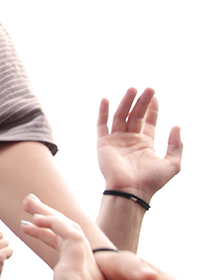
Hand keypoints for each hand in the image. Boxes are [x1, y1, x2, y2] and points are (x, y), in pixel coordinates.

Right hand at [96, 87, 181, 201]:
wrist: (131, 190)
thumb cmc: (151, 181)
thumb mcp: (173, 163)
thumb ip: (176, 145)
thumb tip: (177, 126)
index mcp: (145, 144)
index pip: (148, 122)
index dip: (152, 109)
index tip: (155, 96)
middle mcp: (130, 140)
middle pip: (136, 115)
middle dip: (142, 102)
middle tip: (148, 88)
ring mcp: (116, 140)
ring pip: (121, 116)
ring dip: (126, 102)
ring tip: (133, 89)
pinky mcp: (104, 143)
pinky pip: (102, 124)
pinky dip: (102, 112)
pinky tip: (106, 99)